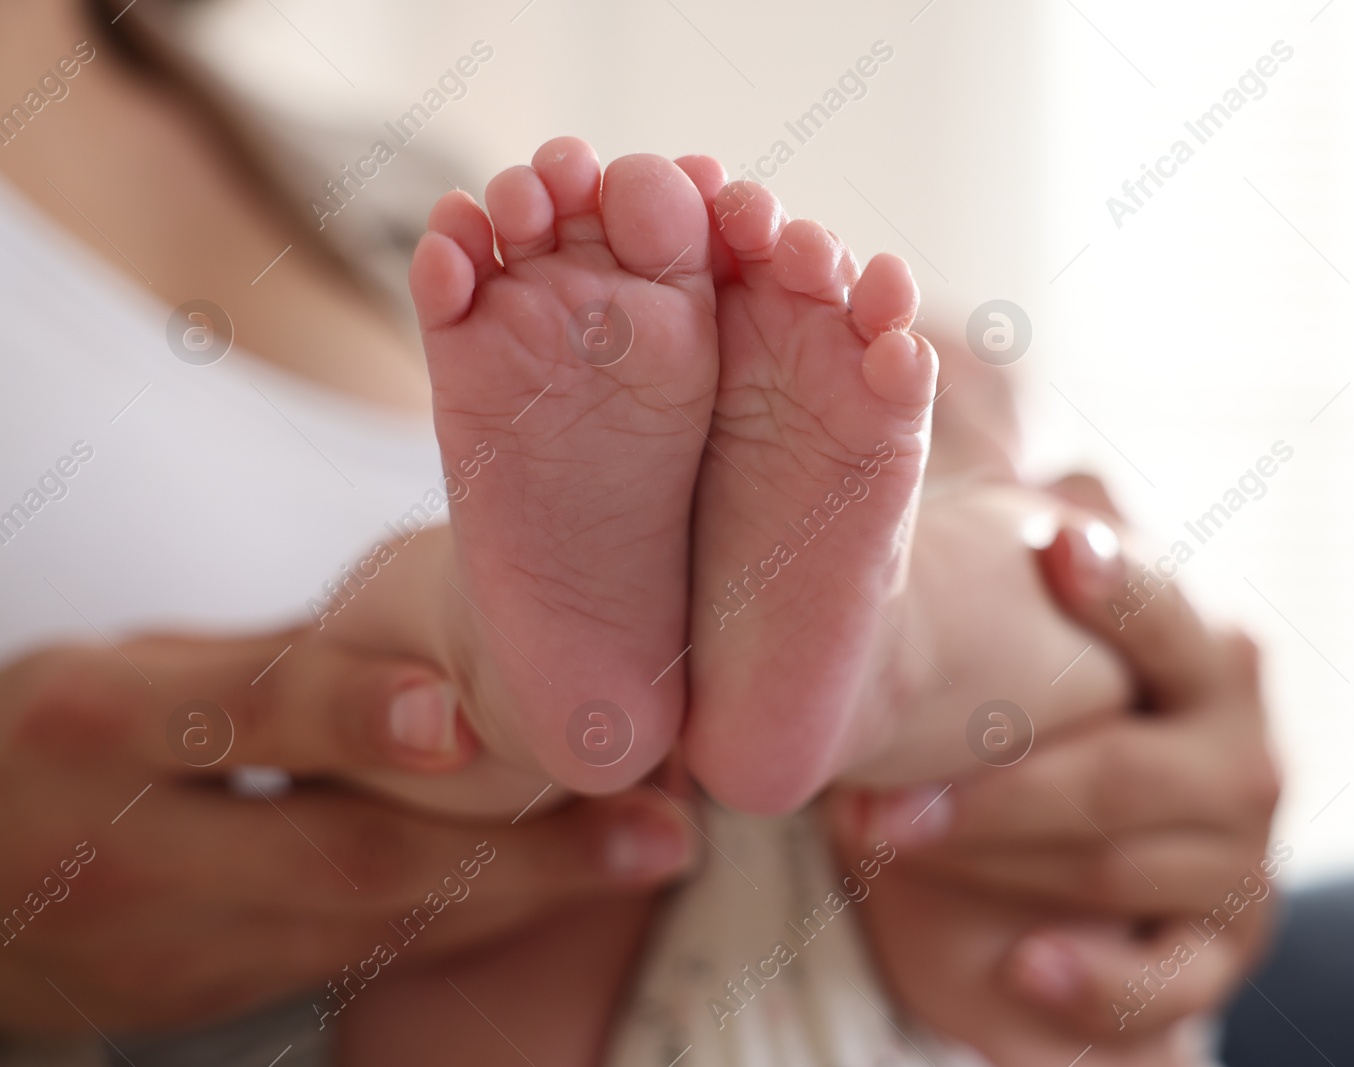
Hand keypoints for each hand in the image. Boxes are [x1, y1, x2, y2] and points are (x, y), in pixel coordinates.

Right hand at [0, 628, 696, 1033]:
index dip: (358, 716)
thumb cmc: (53, 745)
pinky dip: (465, 922)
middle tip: (652, 823)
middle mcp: (134, 849)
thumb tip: (442, 646)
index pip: (245, 713)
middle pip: (343, 860)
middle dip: (517, 853)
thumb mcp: (126, 672)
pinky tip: (553, 889)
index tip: (472, 718)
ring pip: (375, 926)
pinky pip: (359, 960)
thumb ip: (266, 665)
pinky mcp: (205, 998)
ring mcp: (171, 947)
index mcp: (101, 725)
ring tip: (642, 852)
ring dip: (521, 895)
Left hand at [830, 475, 1280, 1062]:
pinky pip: (1165, 979)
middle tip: (868, 805)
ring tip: (879, 851)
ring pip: (1112, 868)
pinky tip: (1026, 972)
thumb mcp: (1038, 657)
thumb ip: (1029, 566)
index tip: (1057, 544)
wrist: (1087, 879)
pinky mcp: (1219, 951)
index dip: (1120, 586)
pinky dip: (1095, 982)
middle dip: (991, 790)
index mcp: (1204, 660)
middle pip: (1119, 770)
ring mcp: (1237, 857)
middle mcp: (1240, 751)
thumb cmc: (1044, 736)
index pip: (1165, 620)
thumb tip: (996, 435)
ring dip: (989, 868)